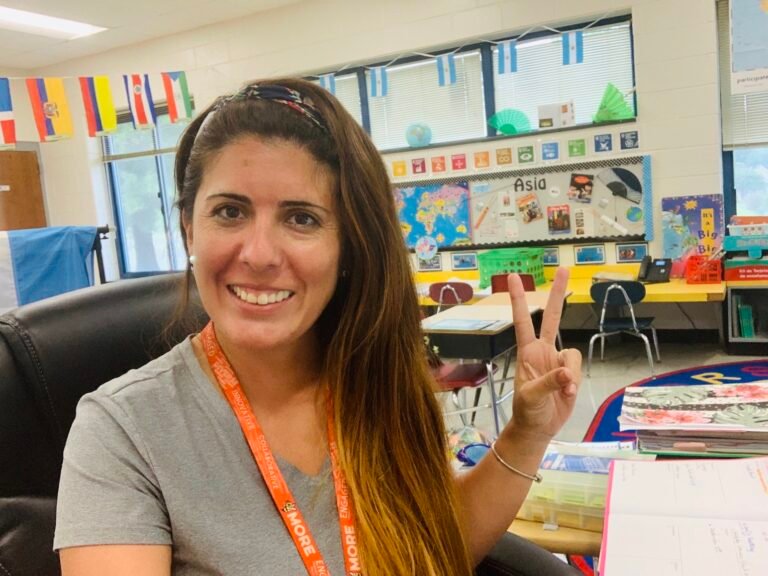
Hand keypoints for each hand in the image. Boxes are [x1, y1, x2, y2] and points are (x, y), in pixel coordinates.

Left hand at [502, 268, 581, 441]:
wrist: (538, 428)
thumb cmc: (527, 411)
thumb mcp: (531, 397)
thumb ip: (548, 382)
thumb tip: (566, 372)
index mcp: (527, 352)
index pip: (522, 320)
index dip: (518, 299)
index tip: (513, 277)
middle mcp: (543, 351)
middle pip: (553, 317)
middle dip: (558, 294)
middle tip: (564, 269)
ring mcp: (558, 361)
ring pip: (573, 354)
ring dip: (571, 373)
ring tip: (563, 390)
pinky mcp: (571, 373)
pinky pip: (579, 370)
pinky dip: (575, 383)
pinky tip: (567, 395)